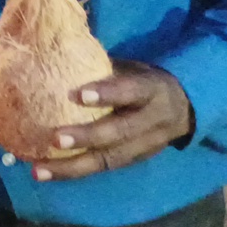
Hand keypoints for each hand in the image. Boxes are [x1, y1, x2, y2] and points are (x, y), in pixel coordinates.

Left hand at [33, 60, 193, 181]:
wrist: (186, 109)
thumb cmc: (145, 82)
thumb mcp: (133, 68)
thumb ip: (102, 66)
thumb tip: (56, 53)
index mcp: (152, 91)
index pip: (131, 91)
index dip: (107, 94)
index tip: (78, 95)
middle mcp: (152, 121)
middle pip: (120, 132)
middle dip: (87, 137)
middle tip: (55, 139)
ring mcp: (146, 146)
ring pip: (110, 159)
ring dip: (72, 167)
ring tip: (40, 170)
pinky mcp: (135, 162)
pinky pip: (104, 168)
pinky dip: (74, 172)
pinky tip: (47, 172)